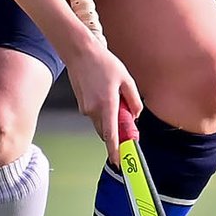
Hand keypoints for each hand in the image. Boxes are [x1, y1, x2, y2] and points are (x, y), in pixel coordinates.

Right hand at [65, 36, 142, 164]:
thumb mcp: (126, 79)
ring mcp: (85, 108)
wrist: (79, 53)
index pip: (111, 135)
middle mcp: (93, 110)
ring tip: (114, 96)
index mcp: (106, 104)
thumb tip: (135, 115)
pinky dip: (102, 111)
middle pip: (106, 132)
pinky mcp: (81, 105)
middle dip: (116, 130)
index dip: (115, 151)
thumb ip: (133, 100)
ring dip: (109, 118)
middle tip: (126, 117)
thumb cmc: (102, 63)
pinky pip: (95, 114)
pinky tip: (104, 93)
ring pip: (101, 123)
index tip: (119, 162)